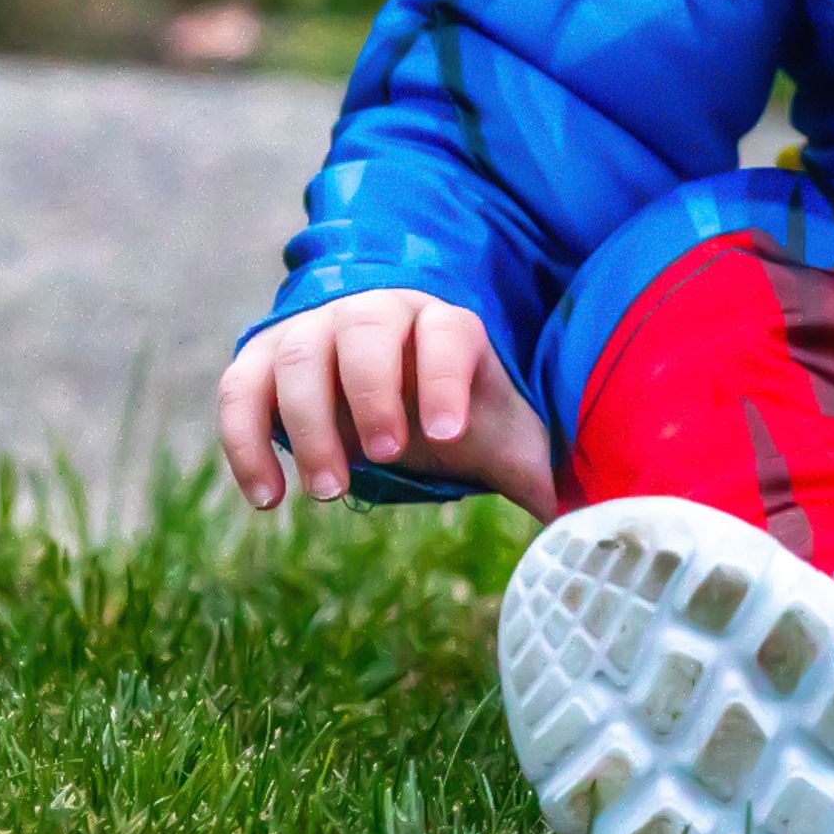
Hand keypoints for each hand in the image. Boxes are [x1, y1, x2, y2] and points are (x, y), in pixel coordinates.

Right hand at [216, 289, 558, 518]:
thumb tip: (593, 520)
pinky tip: (268, 499)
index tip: (448, 435)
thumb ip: (537, 469)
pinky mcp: (263, 361)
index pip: (447, 332)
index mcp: (444, 324)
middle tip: (385, 458)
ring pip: (297, 356)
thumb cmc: (451, 409)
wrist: (387, 378)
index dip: (445, 377)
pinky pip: (240, 390)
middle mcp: (375, 313)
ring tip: (328, 492)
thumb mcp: (497, 435)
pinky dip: (244, 440)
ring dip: (306, 424)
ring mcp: (314, 331)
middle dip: (371, 391)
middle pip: (364, 329)